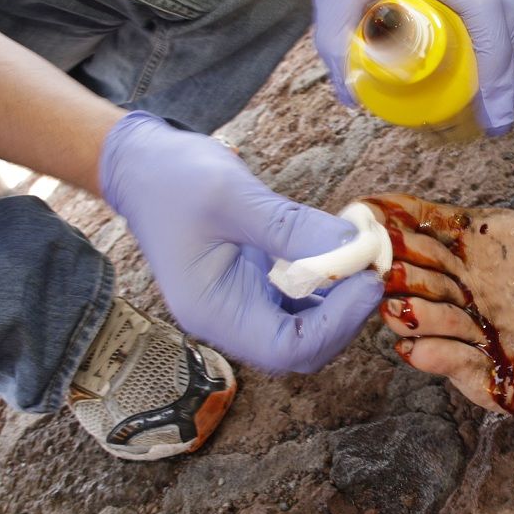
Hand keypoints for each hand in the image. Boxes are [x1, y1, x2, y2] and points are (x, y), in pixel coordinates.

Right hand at [99, 112, 382, 371]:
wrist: (141, 164)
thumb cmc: (171, 178)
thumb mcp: (233, 196)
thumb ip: (291, 227)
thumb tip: (352, 244)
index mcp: (212, 312)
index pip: (287, 349)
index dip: (337, 324)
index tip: (366, 281)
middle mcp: (229, 319)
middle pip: (303, 346)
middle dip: (345, 314)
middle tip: (372, 268)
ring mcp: (243, 303)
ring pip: (308, 325)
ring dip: (342, 299)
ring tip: (363, 256)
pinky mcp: (256, 283)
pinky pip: (302, 298)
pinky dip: (329, 280)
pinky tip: (343, 249)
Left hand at [291, 0, 513, 134]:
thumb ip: (336, 48)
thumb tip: (351, 100)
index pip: (488, 17)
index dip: (497, 68)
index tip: (493, 110)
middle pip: (512, 21)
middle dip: (509, 75)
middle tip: (495, 121)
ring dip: (511, 55)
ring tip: (496, 99)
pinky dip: (506, 32)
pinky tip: (493, 60)